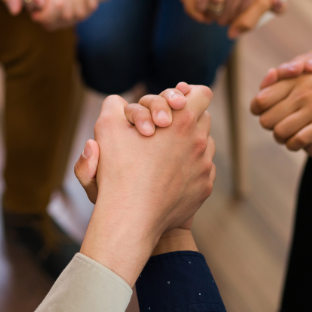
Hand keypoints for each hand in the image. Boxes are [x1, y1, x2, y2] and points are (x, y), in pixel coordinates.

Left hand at [0, 0, 96, 28]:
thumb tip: (15, 11)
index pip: (41, 0)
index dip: (35, 10)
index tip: (32, 6)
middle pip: (61, 9)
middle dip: (49, 18)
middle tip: (41, 12)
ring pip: (76, 11)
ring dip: (63, 18)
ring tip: (53, 12)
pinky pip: (89, 6)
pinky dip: (79, 12)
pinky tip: (68, 8)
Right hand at [78, 85, 215, 284]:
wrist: (131, 217)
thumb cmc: (118, 171)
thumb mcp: (106, 128)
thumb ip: (113, 106)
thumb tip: (119, 101)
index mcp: (182, 120)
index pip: (201, 93)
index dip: (187, 94)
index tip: (174, 103)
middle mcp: (200, 141)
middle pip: (204, 118)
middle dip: (186, 119)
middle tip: (165, 128)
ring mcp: (205, 166)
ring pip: (205, 143)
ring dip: (190, 143)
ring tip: (166, 152)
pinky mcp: (204, 188)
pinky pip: (204, 169)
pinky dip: (191, 167)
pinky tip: (170, 174)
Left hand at [251, 48, 311, 150]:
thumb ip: (297, 64)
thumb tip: (276, 73)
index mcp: (295, 78)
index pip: (261, 99)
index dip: (259, 108)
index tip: (267, 109)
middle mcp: (300, 94)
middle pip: (266, 119)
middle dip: (269, 123)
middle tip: (278, 123)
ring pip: (279, 132)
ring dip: (281, 136)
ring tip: (288, 135)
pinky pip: (298, 140)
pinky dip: (295, 143)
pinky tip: (300, 141)